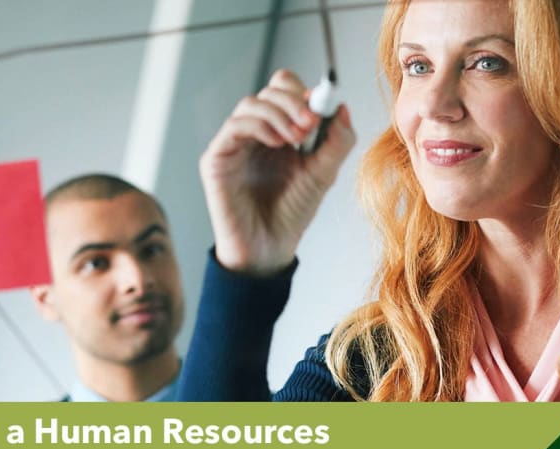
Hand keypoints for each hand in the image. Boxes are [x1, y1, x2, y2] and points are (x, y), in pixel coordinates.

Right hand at [200, 69, 355, 275]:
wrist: (269, 248)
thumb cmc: (291, 213)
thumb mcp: (323, 174)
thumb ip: (337, 142)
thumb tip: (342, 107)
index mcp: (282, 130)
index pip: (287, 90)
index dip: (304, 92)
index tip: (323, 108)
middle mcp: (257, 132)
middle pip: (269, 90)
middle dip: (293, 101)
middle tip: (311, 123)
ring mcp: (236, 143)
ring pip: (251, 104)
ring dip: (279, 113)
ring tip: (296, 137)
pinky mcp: (217, 157)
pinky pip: (234, 126)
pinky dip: (258, 126)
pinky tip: (276, 143)